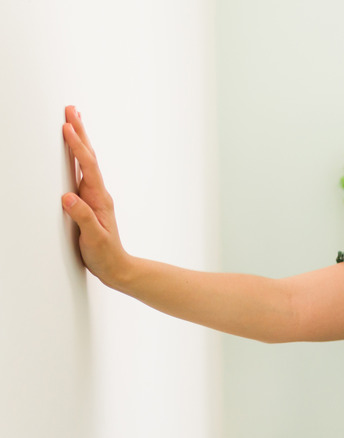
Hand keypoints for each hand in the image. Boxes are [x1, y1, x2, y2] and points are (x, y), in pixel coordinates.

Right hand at [61, 106, 129, 285]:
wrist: (117, 267)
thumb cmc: (105, 255)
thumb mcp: (94, 238)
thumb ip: (82, 217)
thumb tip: (67, 197)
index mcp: (99, 198)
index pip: (87, 166)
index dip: (77, 146)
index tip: (67, 127)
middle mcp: (98, 193)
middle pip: (88, 157)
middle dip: (80, 133)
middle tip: (72, 110)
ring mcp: (94, 196)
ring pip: (85, 162)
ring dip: (79, 141)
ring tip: (73, 121)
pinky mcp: (89, 202)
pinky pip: (81, 173)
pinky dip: (77, 158)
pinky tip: (74, 153)